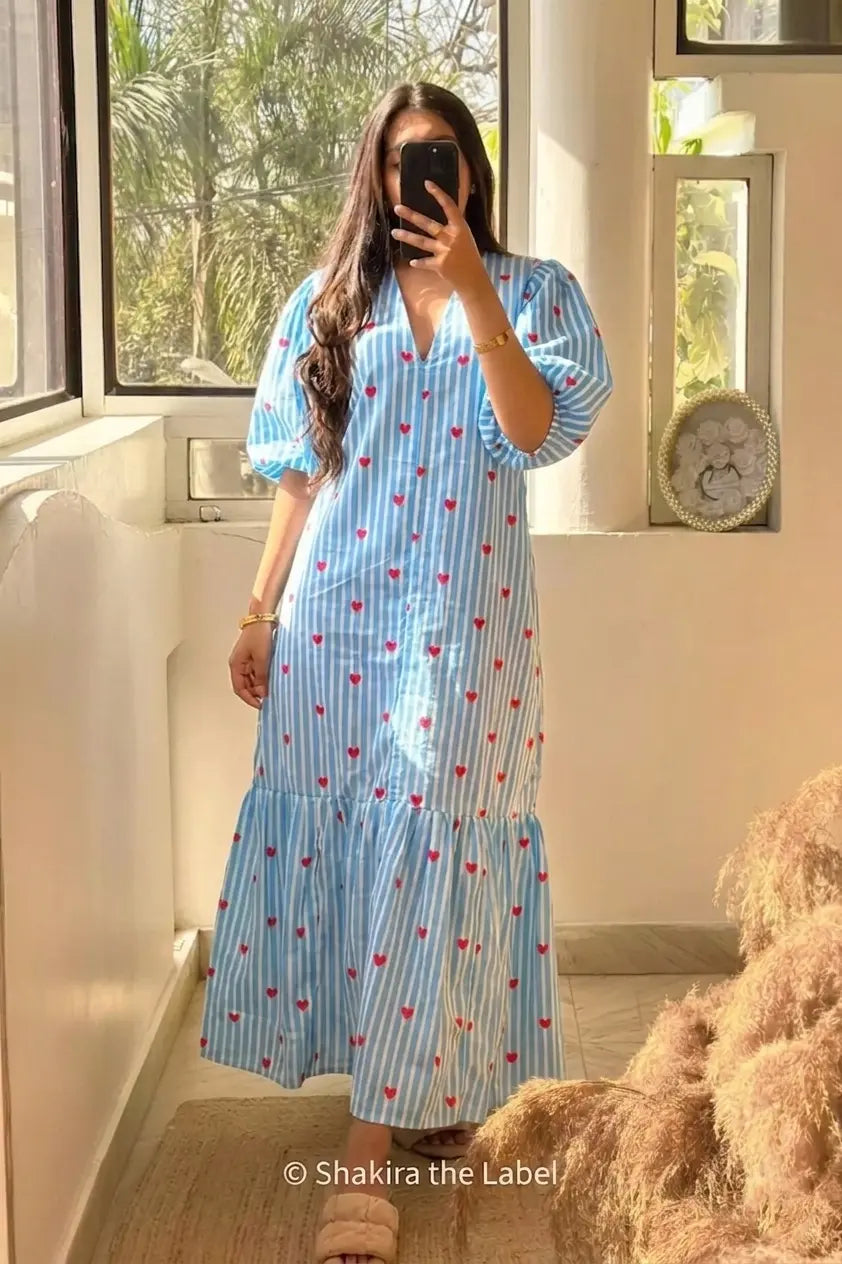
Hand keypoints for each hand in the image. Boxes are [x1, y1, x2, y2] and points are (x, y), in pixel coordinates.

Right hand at [229, 622, 274, 708]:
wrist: (263, 617)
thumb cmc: (260, 635)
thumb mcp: (262, 659)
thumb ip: (261, 677)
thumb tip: (262, 694)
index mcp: (236, 665)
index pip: (239, 689)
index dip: (249, 699)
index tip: (261, 705)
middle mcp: (239, 664)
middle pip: (245, 685)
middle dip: (256, 693)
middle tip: (269, 697)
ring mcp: (246, 660)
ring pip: (252, 679)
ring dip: (260, 685)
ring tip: (273, 688)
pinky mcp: (254, 656)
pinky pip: (257, 671)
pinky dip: (263, 677)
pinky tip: (272, 678)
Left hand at [393, 182, 490, 297]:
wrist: (474, 278)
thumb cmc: (470, 256)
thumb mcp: (465, 237)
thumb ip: (452, 228)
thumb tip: (437, 219)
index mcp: (460, 227)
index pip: (449, 206)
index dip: (438, 194)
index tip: (427, 184)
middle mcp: (451, 237)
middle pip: (428, 224)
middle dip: (411, 215)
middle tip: (397, 208)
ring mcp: (444, 251)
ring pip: (421, 242)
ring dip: (406, 236)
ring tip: (394, 232)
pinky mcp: (439, 265)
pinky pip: (424, 262)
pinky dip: (418, 263)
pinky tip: (411, 262)